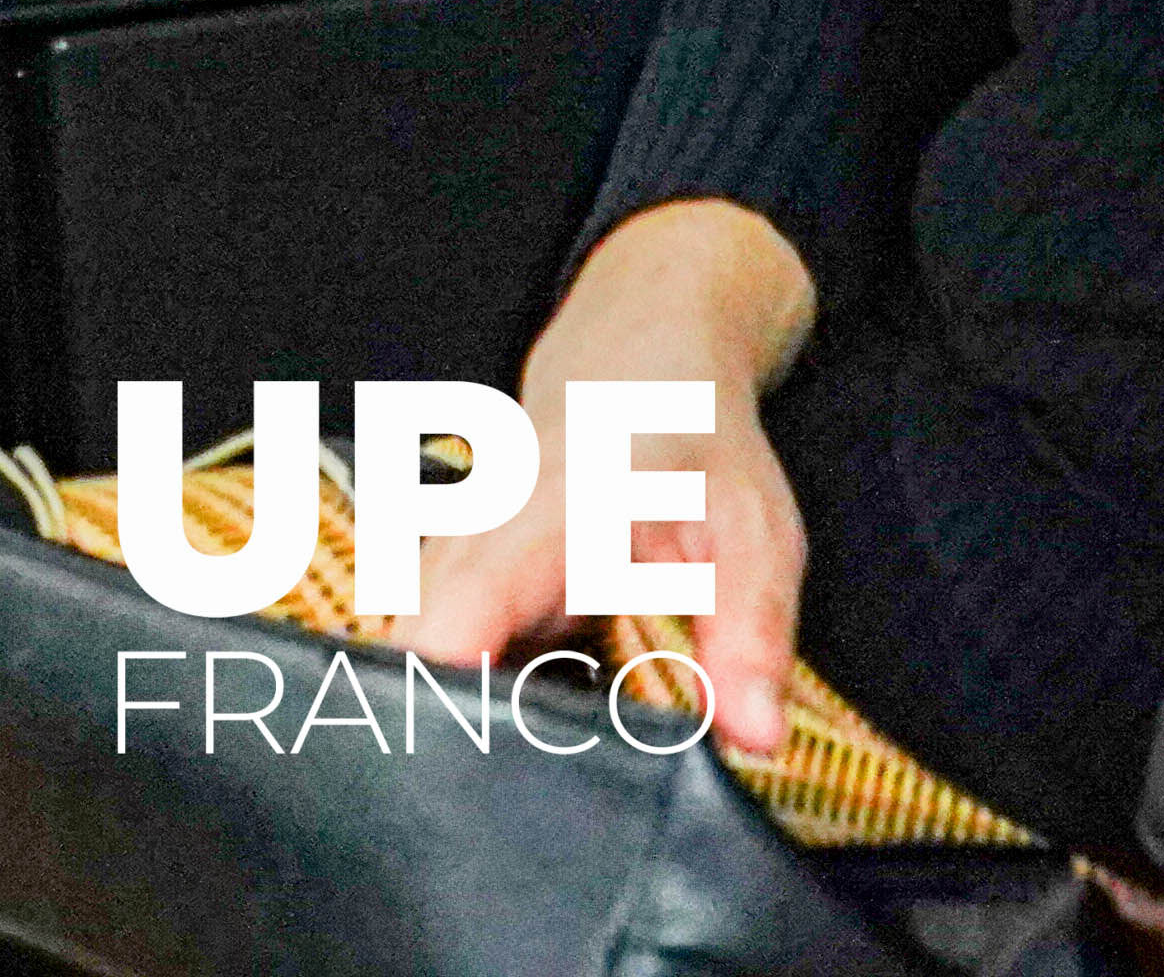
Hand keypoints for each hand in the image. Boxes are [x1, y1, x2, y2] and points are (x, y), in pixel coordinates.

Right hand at [398, 201, 820, 758]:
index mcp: (545, 512)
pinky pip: (429, 652)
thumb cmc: (697, 443)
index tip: (483, 771)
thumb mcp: (754, 529)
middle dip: (443, 736)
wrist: (639, 361)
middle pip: (407, 657)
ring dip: (453, 716)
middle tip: (513, 801)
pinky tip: (523, 719)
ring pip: (408, 657)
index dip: (446, 702)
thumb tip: (756, 737)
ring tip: (525, 763)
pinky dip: (465, 695)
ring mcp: (448, 554)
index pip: (455, 617)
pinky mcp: (447, 579)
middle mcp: (473, 532)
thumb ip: (753, 631)